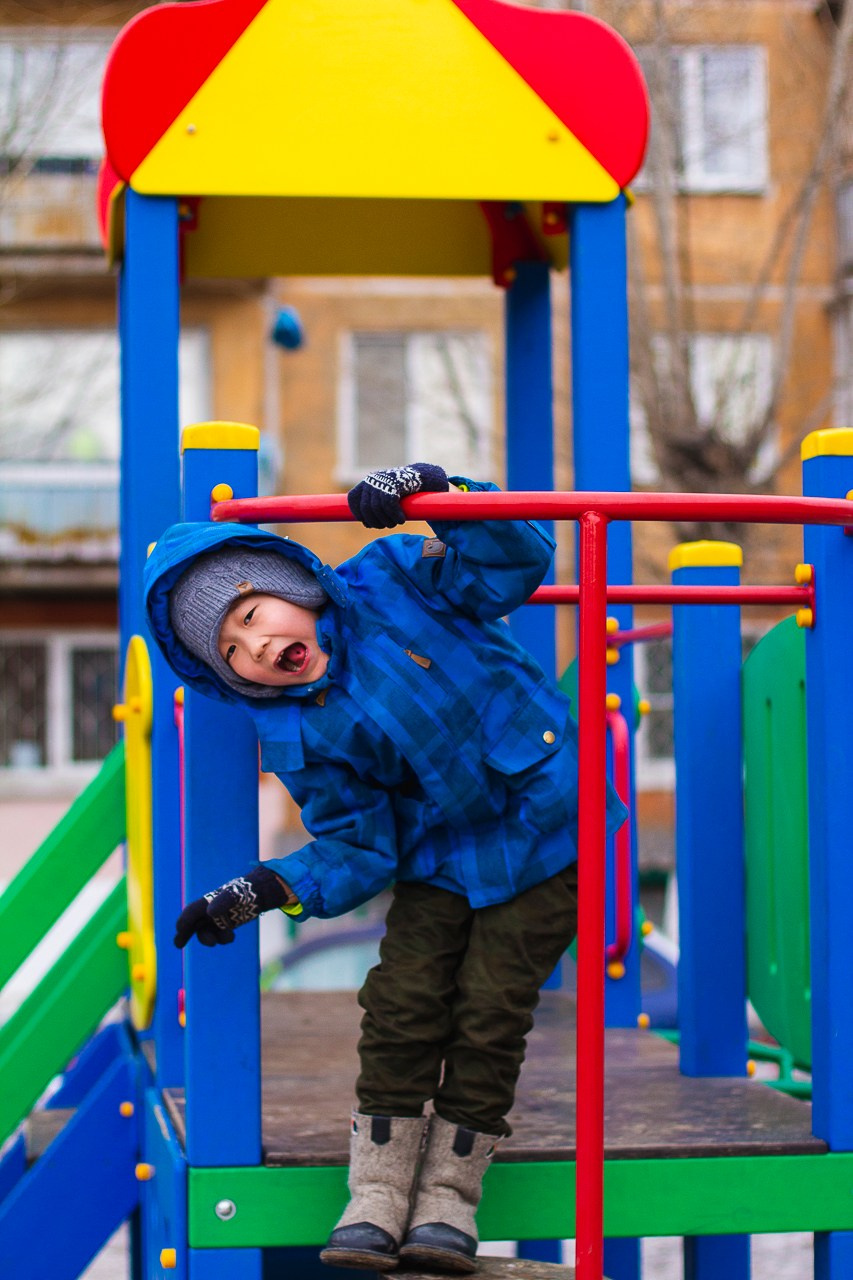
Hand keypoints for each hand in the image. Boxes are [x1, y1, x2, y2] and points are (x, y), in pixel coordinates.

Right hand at [174, 866, 288, 947]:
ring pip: (206, 931)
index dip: (183, 922)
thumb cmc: (244, 891)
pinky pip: (219, 934)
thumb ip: (222, 902)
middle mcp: (210, 910)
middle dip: (185, 933)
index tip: (179, 932)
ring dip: (211, 938)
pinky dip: (223, 938)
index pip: (191, 912)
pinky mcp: (227, 923)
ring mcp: (218, 917)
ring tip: (229, 938)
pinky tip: (231, 937)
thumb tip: (210, 913)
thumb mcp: (234, 896)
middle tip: (178, 944)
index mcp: (208, 901)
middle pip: (193, 923)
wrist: (259, 892)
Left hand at [347, 463, 448, 528]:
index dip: (358, 514)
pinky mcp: (393, 485)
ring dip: (386, 521)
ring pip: (377, 508)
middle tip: (384, 526)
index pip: (353, 500)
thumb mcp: (383, 495)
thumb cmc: (399, 490)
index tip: (368, 523)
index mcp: (366, 483)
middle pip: (366, 508)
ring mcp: (382, 482)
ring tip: (393, 524)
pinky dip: (395, 516)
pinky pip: (389, 505)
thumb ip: (373, 506)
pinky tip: (401, 520)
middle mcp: (371, 481)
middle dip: (374, 521)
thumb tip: (366, 524)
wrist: (417, 476)